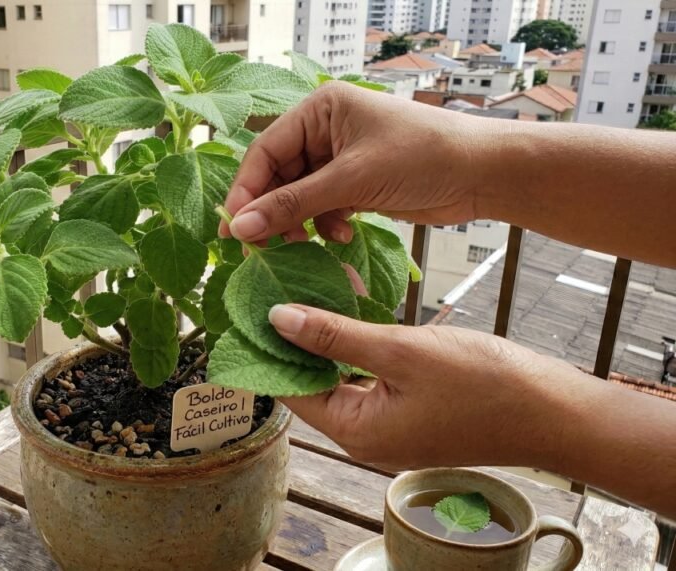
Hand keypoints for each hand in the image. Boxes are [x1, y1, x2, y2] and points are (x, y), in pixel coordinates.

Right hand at [220, 82, 487, 243]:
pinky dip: (325, 225)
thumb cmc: (423, 157)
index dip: (246, 191)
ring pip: (297, 197)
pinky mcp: (355, 184)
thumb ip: (292, 204)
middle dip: (272, 212)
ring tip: (305, 245)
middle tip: (260, 248)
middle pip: (277, 176)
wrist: (483, 174)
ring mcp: (340, 158)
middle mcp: (325, 129)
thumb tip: (239, 227)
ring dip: (299, 223)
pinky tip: (343, 235)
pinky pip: (321, 208)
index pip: (264, 151)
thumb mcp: (352, 180)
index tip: (233, 229)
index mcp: (320, 109)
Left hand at [267, 303, 574, 470]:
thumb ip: (335, 336)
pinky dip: (358, 344)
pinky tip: (353, 303)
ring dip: (328, 335)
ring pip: (341, 376)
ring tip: (309, 285)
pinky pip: (369, 377)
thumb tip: (277, 319)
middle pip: (311, 383)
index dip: (268, 347)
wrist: (556, 412)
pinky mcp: (410, 410)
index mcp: (355, 431)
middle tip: (278, 285)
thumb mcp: (401, 351)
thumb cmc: (484, 385)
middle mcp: (365, 435)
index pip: (289, 389)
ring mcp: (389, 425)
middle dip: (296, 336)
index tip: (252, 304)